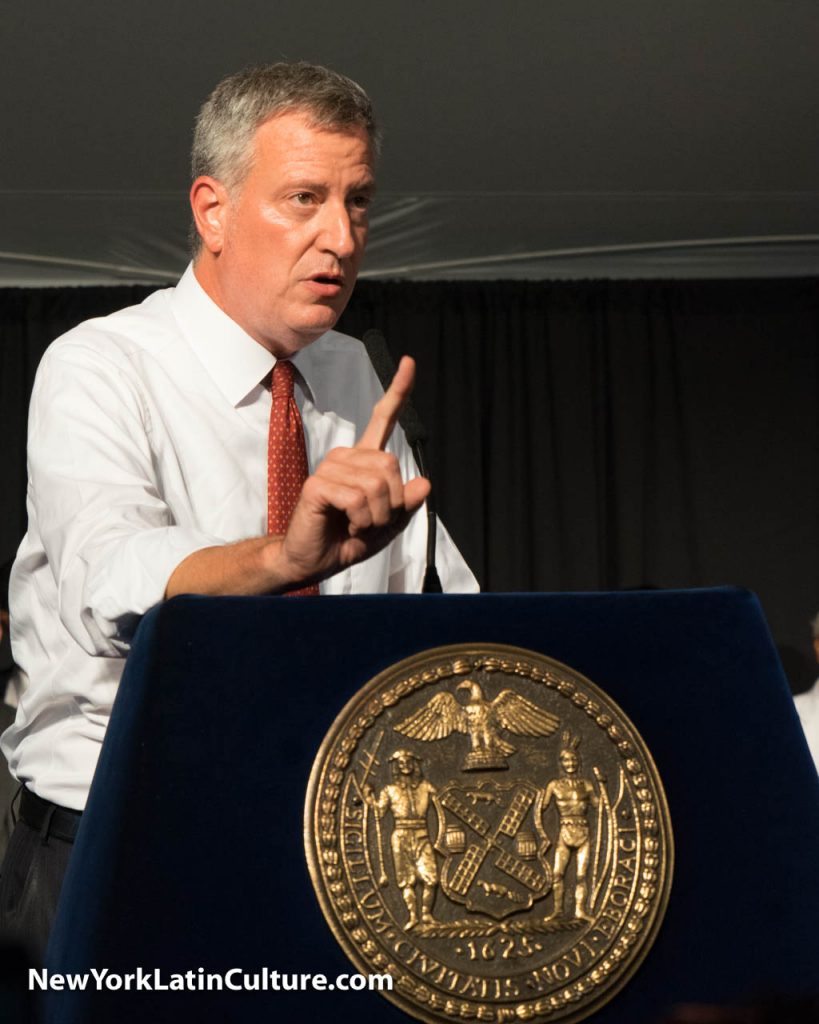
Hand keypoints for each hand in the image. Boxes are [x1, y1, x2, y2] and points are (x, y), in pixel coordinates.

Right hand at [274, 356, 430, 587]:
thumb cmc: (347, 540)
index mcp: (365, 460)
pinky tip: (344, 524)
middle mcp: (348, 457)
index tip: (409, 362)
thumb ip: (407, 504)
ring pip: (376, 485)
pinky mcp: (317, 484)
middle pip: (390, 466)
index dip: (398, 391)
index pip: (383, 419)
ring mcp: (330, 468)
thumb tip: (424, 482)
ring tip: (355, 524)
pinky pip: (356, 498)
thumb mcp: (388, 524)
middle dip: (391, 503)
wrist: (316, 560)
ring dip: (374, 516)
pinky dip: (359, 519)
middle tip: (370, 520)